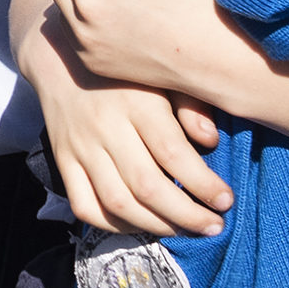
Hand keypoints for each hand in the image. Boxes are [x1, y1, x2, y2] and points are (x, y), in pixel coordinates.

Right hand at [31, 39, 231, 236]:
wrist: (61, 58)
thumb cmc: (126, 73)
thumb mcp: (162, 76)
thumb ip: (189, 105)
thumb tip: (210, 141)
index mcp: (136, 102)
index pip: (173, 154)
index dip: (204, 185)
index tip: (226, 201)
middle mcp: (106, 127)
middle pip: (147, 186)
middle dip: (187, 215)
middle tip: (214, 226)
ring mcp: (81, 147)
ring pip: (117, 202)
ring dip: (155, 226)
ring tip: (183, 229)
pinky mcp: (63, 161)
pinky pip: (85, 205)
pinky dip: (112, 225)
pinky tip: (139, 224)